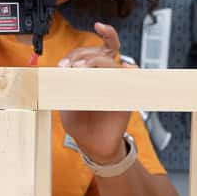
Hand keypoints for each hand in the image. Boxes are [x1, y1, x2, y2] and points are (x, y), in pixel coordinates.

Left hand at [59, 23, 131, 165]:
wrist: (92, 143)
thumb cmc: (79, 122)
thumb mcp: (64, 102)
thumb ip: (64, 86)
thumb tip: (63, 70)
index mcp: (86, 75)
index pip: (84, 54)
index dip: (74, 55)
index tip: (63, 66)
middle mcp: (102, 76)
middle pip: (100, 52)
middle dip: (85, 55)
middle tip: (74, 67)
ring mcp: (115, 84)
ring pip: (112, 63)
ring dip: (98, 61)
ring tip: (83, 69)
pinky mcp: (126, 95)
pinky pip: (133, 77)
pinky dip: (130, 70)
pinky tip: (124, 67)